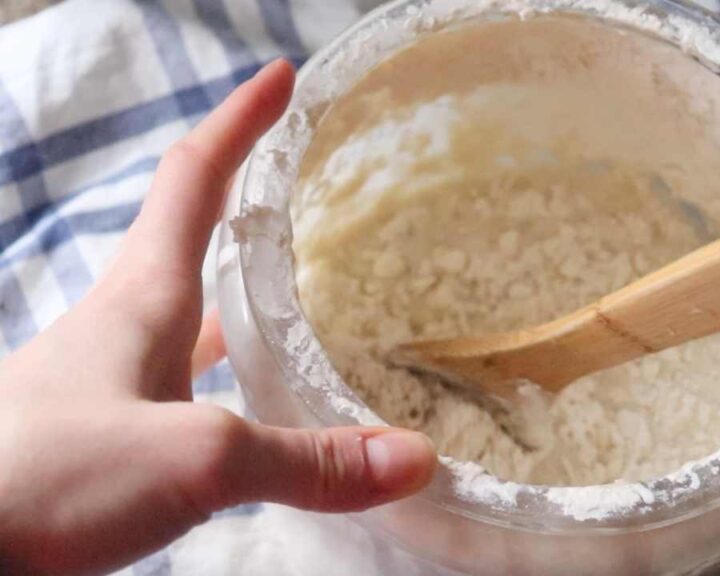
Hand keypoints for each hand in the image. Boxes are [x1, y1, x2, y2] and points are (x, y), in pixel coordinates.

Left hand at [0, 60, 436, 574]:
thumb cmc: (42, 475)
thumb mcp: (194, 457)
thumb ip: (306, 457)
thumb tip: (413, 458)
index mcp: (144, 298)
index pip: (194, 179)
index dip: (241, 123)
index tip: (282, 79)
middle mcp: (127, 330)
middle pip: (194, 244)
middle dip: (249, 208)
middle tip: (307, 195)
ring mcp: (113, 386)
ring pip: (193, 326)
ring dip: (243, 304)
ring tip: (303, 301)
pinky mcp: (107, 440)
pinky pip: (184, 392)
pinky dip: (228, 384)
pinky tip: (256, 413)